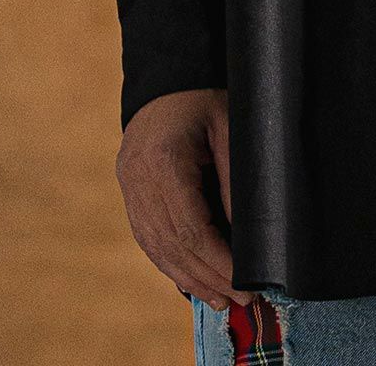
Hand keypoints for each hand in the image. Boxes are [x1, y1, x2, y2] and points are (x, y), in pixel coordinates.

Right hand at [115, 87, 254, 311]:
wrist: (169, 75)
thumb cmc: (204, 97)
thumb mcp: (230, 130)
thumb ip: (235, 182)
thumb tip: (246, 237)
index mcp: (164, 160)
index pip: (190, 229)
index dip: (218, 262)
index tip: (245, 283)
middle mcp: (138, 178)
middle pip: (171, 245)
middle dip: (208, 278)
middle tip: (241, 300)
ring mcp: (129, 185)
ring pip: (156, 246)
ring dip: (188, 277)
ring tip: (220, 299)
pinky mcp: (129, 188)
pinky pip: (147, 236)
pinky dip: (170, 261)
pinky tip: (191, 278)